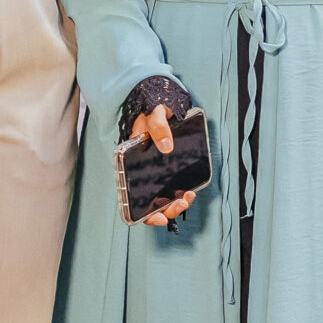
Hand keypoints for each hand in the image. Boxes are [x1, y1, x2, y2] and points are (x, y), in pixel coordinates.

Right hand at [130, 103, 195, 226]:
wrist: (161, 104)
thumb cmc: (152, 110)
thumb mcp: (153, 115)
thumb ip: (158, 127)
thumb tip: (166, 145)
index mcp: (131, 164)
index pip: (133, 198)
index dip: (146, 214)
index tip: (161, 218)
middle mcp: (143, 172)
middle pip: (152, 204)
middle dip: (169, 209)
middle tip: (182, 202)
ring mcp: (156, 172)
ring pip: (164, 199)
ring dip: (177, 203)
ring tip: (188, 196)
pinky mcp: (169, 169)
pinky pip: (173, 187)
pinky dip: (181, 193)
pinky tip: (190, 189)